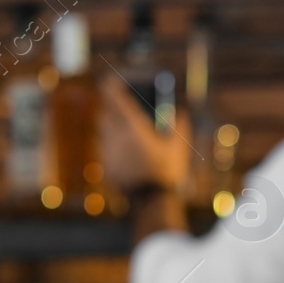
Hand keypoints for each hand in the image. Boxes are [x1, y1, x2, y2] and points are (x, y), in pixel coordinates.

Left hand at [98, 75, 190, 195]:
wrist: (151, 201)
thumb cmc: (167, 172)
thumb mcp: (179, 147)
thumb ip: (178, 125)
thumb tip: (178, 113)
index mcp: (132, 126)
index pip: (114, 98)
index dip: (110, 87)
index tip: (110, 81)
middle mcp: (115, 135)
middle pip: (106, 113)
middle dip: (111, 109)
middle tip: (120, 108)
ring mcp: (108, 151)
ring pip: (104, 133)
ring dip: (112, 129)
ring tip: (125, 133)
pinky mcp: (106, 166)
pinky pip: (106, 150)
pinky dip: (113, 148)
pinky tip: (125, 154)